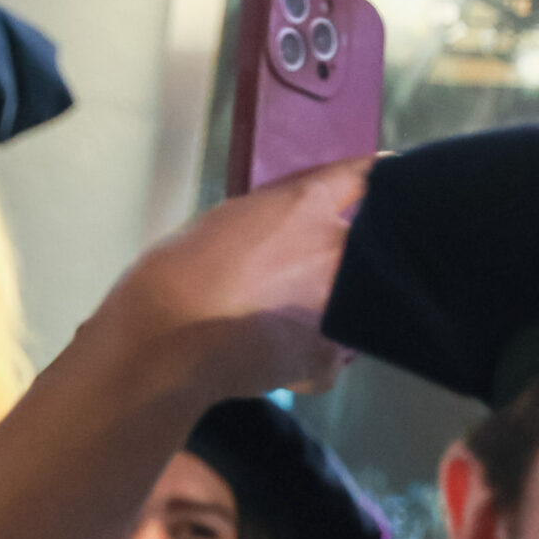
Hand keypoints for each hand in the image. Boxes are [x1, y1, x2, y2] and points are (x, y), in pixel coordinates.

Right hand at [100, 156, 372, 403]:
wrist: (162, 345)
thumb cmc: (173, 274)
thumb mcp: (216, 223)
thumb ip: (263, 221)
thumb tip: (278, 234)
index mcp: (307, 207)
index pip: (363, 177)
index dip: (370, 181)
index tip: (376, 185)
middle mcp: (337, 251)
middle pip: (370, 246)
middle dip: (349, 254)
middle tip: (313, 270)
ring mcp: (338, 309)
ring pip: (354, 305)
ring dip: (333, 309)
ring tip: (296, 322)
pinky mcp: (326, 359)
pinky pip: (332, 357)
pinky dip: (312, 359)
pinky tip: (286, 361)